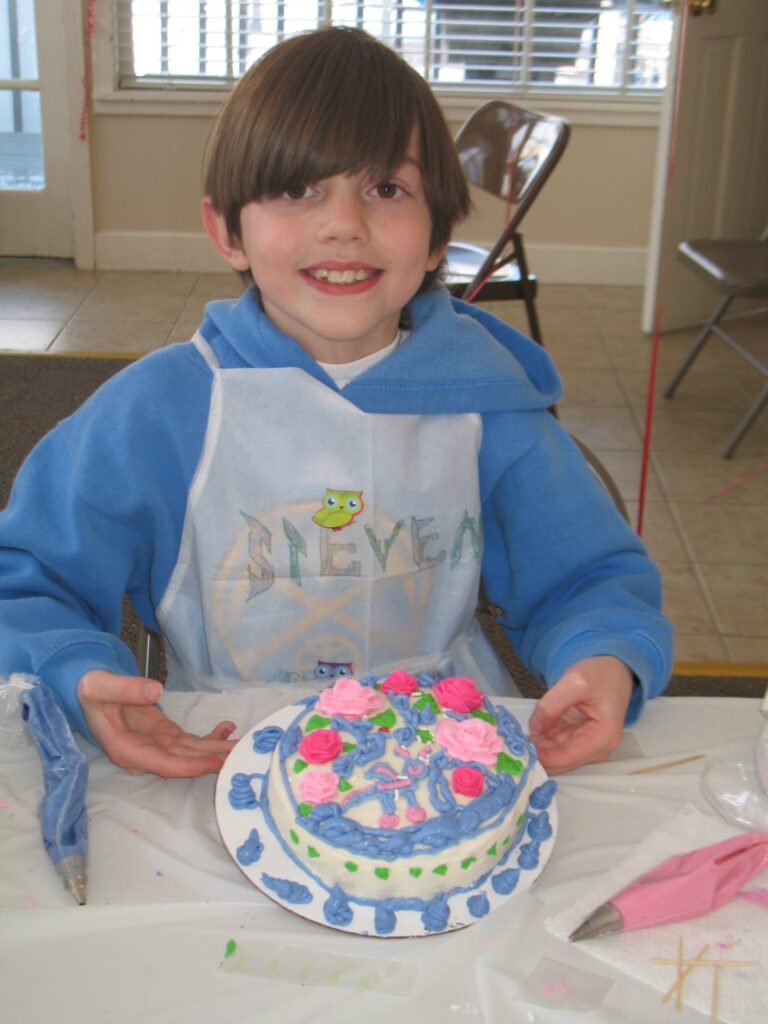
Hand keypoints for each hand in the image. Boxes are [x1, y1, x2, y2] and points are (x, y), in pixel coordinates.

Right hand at [78, 669, 236, 777]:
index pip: (162, 763)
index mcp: (125, 748)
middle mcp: (144, 754)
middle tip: (241, 757)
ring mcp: (157, 746)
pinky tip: (228, 729)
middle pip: (183, 762)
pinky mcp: (166, 736)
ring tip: (243, 746)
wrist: (91, 692)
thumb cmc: (91, 690)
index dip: (189, 765)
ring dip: (217, 751)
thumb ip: (124, 688)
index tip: (214, 763)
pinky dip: (210, 737)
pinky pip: (192, 742)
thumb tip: (154, 691)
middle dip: (212, 761)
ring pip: (191, 753)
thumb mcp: (99, 685)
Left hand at [527, 656, 632, 773]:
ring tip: (517, 736)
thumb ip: (552, 706)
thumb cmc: (601, 674)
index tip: (518, 749)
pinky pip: (556, 746)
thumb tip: (535, 728)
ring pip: (555, 755)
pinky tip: (528, 732)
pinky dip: (542, 740)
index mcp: (603, 736)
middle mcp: (599, 748)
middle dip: (537, 753)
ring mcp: (589, 746)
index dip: (540, 756)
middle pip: (560, 761)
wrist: (612, 669)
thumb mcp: (575, 682)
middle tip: (512, 742)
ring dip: (537, 747)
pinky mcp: (580, 740)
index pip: (566, 758)